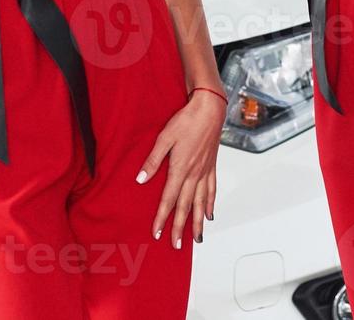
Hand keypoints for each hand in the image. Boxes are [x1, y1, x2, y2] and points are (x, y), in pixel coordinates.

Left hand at [137, 89, 224, 247]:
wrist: (209, 109)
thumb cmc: (187, 120)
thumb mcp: (164, 137)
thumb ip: (153, 160)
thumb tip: (141, 179)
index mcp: (181, 168)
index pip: (169, 199)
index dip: (162, 217)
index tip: (157, 232)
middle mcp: (194, 174)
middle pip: (186, 206)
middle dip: (180, 228)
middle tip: (176, 245)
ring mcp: (205, 171)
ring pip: (201, 203)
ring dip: (198, 222)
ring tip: (197, 239)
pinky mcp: (212, 166)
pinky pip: (212, 190)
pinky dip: (211, 204)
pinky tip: (210, 214)